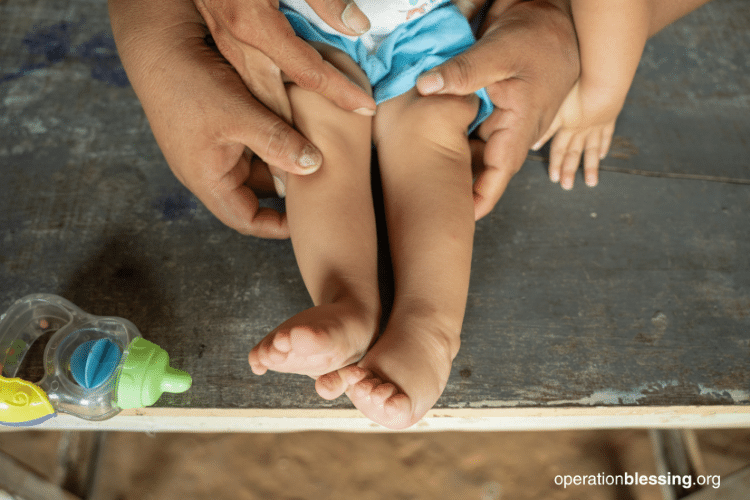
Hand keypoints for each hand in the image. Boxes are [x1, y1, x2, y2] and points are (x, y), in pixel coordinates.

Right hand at [109, 0, 339, 237]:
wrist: (158, 47)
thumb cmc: (190, 84)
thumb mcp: (240, 115)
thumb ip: (278, 142)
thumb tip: (314, 166)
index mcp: (208, 180)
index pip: (246, 220)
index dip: (277, 226)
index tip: (305, 220)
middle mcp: (209, 171)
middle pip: (256, 193)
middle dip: (286, 188)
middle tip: (317, 178)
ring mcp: (211, 150)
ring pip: (256, 166)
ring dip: (280, 159)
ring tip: (309, 149)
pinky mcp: (216, 130)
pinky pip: (249, 144)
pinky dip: (270, 140)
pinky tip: (290, 127)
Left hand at [416, 0, 580, 219]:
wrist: (552, 16)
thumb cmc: (536, 35)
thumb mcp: (499, 51)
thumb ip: (464, 70)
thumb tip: (425, 85)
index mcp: (520, 125)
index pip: (499, 172)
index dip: (481, 198)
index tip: (461, 218)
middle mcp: (513, 129)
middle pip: (483, 167)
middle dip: (460, 186)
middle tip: (427, 203)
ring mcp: (504, 119)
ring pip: (475, 149)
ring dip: (454, 162)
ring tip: (424, 182)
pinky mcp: (495, 107)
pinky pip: (473, 130)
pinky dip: (455, 137)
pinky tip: (431, 144)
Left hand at [533, 81, 620, 188]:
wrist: (604, 87)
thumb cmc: (577, 93)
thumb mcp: (557, 109)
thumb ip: (546, 127)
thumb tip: (533, 146)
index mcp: (567, 127)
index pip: (558, 149)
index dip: (555, 164)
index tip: (553, 178)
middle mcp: (581, 131)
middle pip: (574, 154)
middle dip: (569, 170)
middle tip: (567, 186)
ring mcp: (596, 127)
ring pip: (592, 151)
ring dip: (591, 167)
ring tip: (591, 183)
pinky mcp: (608, 120)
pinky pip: (606, 136)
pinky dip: (603, 147)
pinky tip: (601, 156)